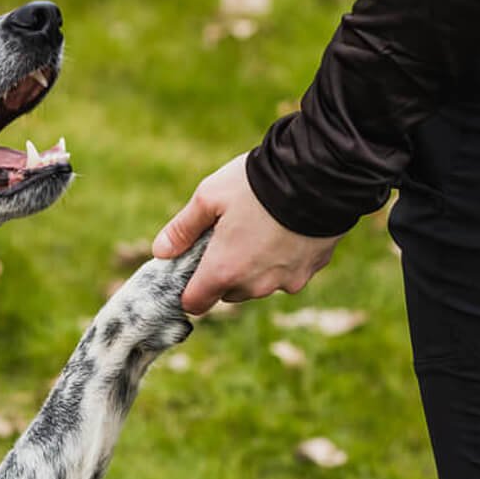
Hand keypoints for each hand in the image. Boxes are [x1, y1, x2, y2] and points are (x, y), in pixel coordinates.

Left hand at [151, 153, 342, 314]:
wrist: (318, 175)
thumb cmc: (257, 184)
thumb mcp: (209, 196)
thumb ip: (182, 228)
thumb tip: (160, 251)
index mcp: (223, 270)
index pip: (195, 303)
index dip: (189, 288)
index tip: (194, 267)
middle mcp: (255, 285)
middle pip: (230, 292)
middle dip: (226, 271)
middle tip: (230, 235)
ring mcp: (287, 281)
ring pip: (261, 283)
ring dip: (257, 266)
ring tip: (263, 227)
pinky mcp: (312, 270)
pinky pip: (290, 271)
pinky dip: (285, 257)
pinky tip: (288, 228)